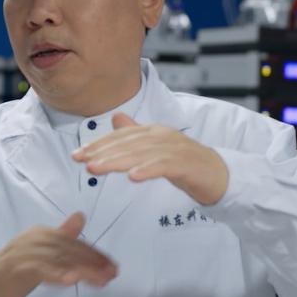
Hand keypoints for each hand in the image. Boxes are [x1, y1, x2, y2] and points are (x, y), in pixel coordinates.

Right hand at [0, 212, 117, 296]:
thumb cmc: (15, 271)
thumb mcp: (41, 252)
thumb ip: (61, 236)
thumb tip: (80, 216)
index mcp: (40, 233)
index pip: (72, 242)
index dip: (94, 254)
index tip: (111, 267)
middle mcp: (34, 239)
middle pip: (69, 250)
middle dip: (93, 262)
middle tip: (112, 274)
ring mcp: (24, 253)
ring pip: (60, 260)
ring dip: (83, 270)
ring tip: (101, 281)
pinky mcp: (17, 269)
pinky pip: (41, 270)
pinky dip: (57, 274)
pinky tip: (71, 280)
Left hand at [71, 112, 227, 205]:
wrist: (219, 175)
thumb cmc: (185, 162)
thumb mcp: (156, 148)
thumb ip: (136, 135)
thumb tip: (116, 119)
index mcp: (152, 132)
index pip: (120, 137)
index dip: (98, 145)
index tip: (77, 155)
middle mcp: (161, 136)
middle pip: (127, 144)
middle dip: (101, 152)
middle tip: (81, 161)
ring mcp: (175, 149)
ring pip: (140, 154)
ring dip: (117, 161)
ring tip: (96, 168)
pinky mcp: (186, 165)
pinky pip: (164, 166)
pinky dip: (148, 170)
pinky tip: (133, 177)